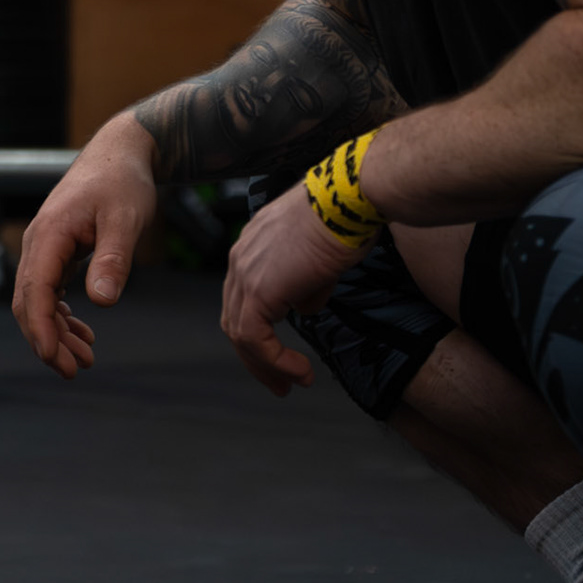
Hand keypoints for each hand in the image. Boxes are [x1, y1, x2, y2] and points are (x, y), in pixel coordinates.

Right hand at [11, 116, 159, 378]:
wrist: (120, 154)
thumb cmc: (122, 182)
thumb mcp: (125, 219)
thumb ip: (113, 259)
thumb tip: (102, 302)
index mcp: (49, 235)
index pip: (34, 291)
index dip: (40, 328)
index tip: (54, 359)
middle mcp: (39, 243)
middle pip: (29, 302)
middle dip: (46, 339)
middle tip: (73, 371)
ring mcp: (45, 248)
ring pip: (37, 300)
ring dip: (55, 332)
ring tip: (83, 360)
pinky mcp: (57, 252)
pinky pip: (50, 291)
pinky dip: (61, 316)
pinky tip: (83, 332)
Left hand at [219, 183, 366, 396]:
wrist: (347, 199)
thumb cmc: (344, 218)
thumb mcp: (320, 257)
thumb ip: (306, 284)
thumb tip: (305, 307)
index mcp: (250, 248)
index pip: (242, 299)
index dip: (258, 332)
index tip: (280, 356)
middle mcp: (240, 259)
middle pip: (234, 319)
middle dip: (256, 357)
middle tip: (279, 382)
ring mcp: (245, 274)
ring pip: (240, 334)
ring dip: (266, 365)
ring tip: (292, 383)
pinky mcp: (259, 290)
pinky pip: (255, 338)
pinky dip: (275, 361)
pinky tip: (301, 372)